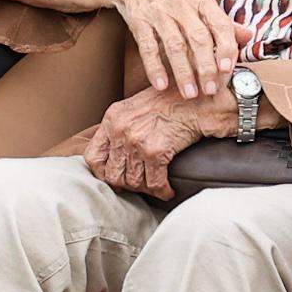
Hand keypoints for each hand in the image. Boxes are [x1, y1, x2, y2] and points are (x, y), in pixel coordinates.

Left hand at [83, 84, 229, 197]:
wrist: (198, 99)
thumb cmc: (172, 102)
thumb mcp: (136, 107)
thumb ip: (121, 127)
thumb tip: (115, 155)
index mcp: (112, 118)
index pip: (93, 157)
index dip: (103, 173)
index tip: (116, 178)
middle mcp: (120, 129)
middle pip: (112, 174)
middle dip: (127, 185)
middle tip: (140, 185)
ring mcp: (136, 141)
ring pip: (133, 182)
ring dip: (147, 189)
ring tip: (156, 187)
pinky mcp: (155, 151)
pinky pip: (154, 183)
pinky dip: (162, 191)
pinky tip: (168, 190)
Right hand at [98, 0, 244, 98]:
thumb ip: (221, 20)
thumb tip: (249, 36)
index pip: (220, 24)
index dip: (226, 47)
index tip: (228, 70)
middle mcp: (182, 4)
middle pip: (198, 38)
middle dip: (206, 67)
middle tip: (211, 90)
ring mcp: (159, 12)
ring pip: (174, 45)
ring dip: (183, 72)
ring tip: (189, 93)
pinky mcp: (139, 20)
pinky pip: (147, 47)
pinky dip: (154, 67)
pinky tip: (161, 85)